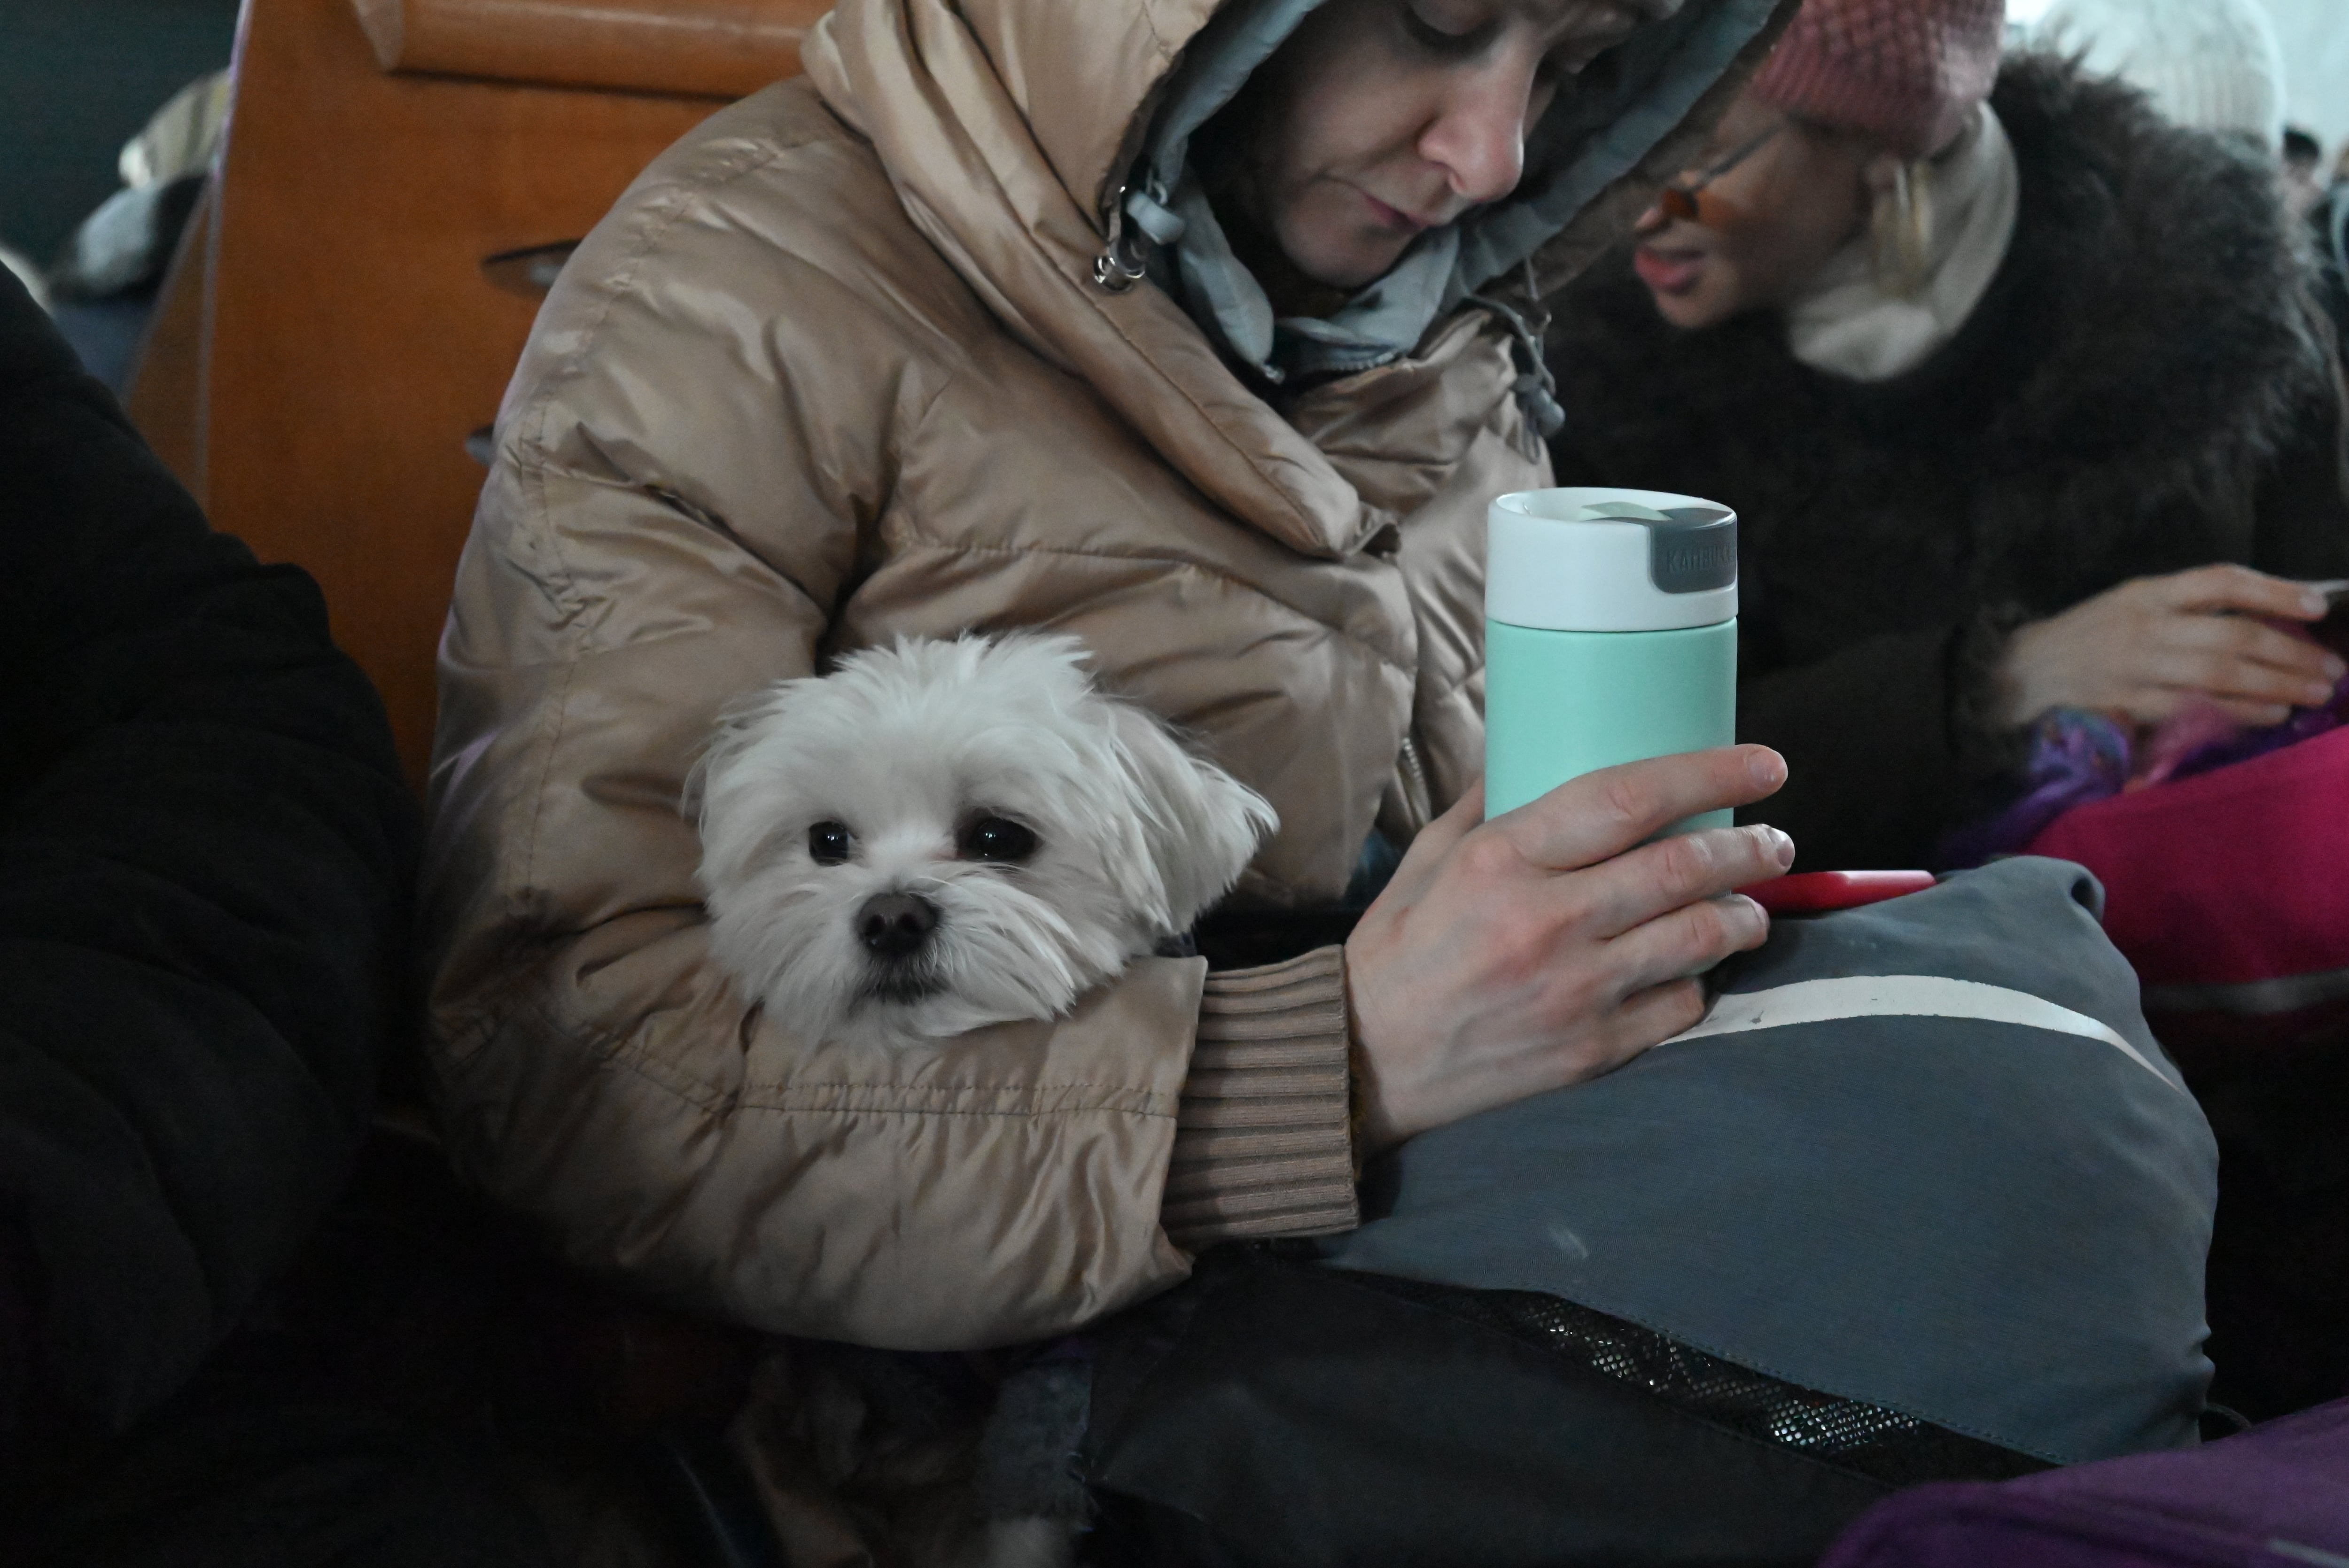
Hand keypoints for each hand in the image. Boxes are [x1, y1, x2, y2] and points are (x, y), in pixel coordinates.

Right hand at [1343, 746, 1792, 1153]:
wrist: (1366, 1062)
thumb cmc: (1397, 952)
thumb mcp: (1427, 859)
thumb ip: (1487, 801)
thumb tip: (1533, 743)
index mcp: (1502, 860)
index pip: (1628, 799)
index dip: (1709, 773)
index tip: (1763, 764)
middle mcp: (1546, 922)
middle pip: (1682, 869)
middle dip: (1749, 847)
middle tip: (1774, 839)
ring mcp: (1574, 991)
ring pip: (1699, 938)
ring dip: (1744, 913)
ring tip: (1750, 902)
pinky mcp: (1590, 1049)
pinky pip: (1680, 1006)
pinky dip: (1700, 980)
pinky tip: (1696, 967)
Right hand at [1995, 566, 2342, 730]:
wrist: (2021, 676)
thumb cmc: (2086, 638)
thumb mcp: (2130, 604)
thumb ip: (2186, 608)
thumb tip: (2262, 616)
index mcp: (2147, 594)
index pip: (2219, 581)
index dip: (2272, 591)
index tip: (2317, 605)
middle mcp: (2145, 627)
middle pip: (2231, 635)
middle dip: (2290, 653)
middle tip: (2332, 668)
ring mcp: (2137, 669)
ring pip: (2220, 674)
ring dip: (2276, 684)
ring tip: (2315, 692)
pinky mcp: (2130, 706)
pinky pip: (2196, 709)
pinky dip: (2240, 712)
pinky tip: (2272, 713)